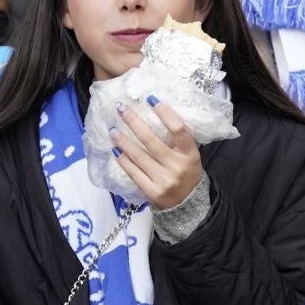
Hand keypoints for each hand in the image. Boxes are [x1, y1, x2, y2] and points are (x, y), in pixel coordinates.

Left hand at [110, 96, 203, 210]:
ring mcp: (164, 180)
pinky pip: (133, 172)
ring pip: (139, 156)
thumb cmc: (186, 172)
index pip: (178, 129)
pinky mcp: (152, 192)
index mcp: (191, 154)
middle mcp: (178, 167)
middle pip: (151, 140)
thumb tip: (151, 114)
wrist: (187, 204)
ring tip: (113, 130)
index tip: (150, 99)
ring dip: (123, 141)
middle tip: (121, 108)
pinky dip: (123, 160)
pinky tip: (116, 151)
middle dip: (133, 122)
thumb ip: (177, 140)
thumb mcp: (189, 156)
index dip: (164, 113)